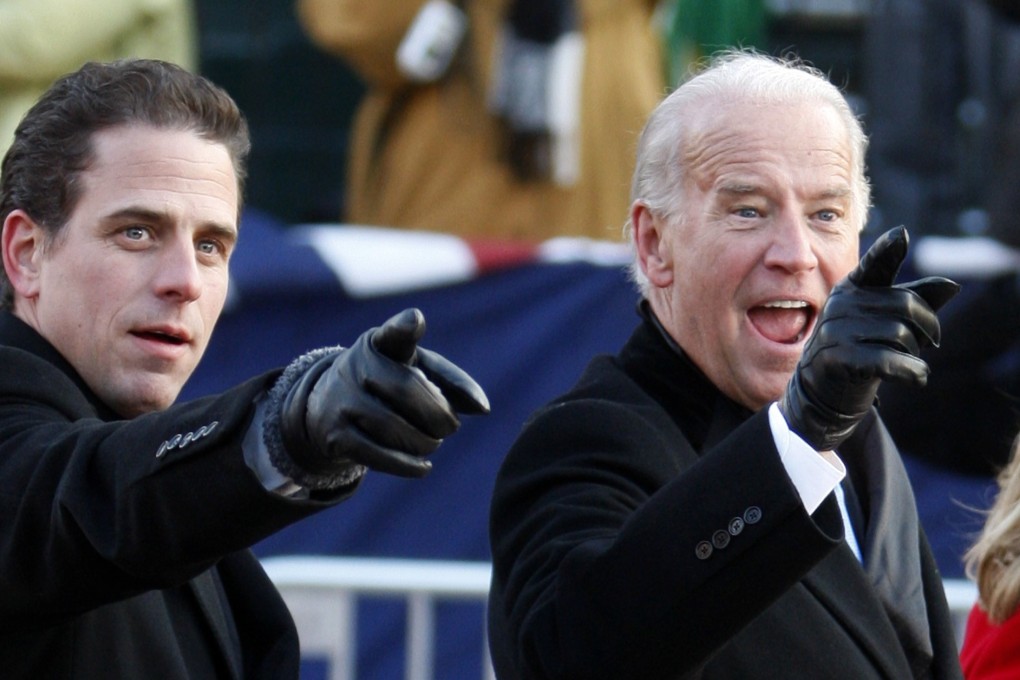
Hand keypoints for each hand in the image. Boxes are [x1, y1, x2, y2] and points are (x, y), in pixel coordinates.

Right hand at [281, 308, 489, 477]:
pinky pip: (377, 455)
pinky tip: (423, 466)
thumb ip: (450, 381)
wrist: (330, 408)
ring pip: (393, 428)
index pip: (393, 332)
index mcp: (379, 343)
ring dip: (424, 442)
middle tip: (450, 427)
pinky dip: (407, 465)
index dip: (404, 327)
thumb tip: (482, 408)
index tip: (415, 320)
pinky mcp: (335, 436)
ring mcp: (341, 401)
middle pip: (406, 390)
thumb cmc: (388, 382)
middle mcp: (355, 367)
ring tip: (432, 442)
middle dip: (438, 415)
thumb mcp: (416, 370)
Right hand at [779, 227, 958, 450]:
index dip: (888, 249)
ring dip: (916, 354)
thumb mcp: (883, 323)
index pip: (874, 264)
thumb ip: (915, 301)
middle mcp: (841, 304)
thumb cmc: (860, 351)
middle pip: (906, 305)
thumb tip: (952, 285)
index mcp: (852, 288)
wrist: (821, 392)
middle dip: (927, 328)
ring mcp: (836, 330)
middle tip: (928, 344)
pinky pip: (890, 359)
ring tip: (908, 363)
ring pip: (900, 334)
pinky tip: (918, 378)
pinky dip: (913, 371)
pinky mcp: (838, 358)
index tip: (901, 235)